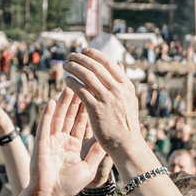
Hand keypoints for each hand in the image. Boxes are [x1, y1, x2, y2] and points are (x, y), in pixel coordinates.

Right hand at [24, 91, 99, 195]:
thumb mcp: (89, 168)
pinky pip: (45, 126)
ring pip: (58, 117)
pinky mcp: (41, 143)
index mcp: (73, 145)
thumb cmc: (68, 186)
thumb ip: (97, 153)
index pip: (81, 123)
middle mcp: (62, 140)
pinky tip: (50, 102)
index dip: (86, 109)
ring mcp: (51, 140)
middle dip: (76, 100)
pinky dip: (47, 114)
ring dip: (62, 102)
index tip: (93, 95)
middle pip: (70, 116)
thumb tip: (110, 141)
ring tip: (68, 87)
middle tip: (81, 84)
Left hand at [61, 46, 148, 167]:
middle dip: (81, 58)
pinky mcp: (96, 109)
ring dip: (74, 67)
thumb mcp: (130, 99)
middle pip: (96, 67)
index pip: (109, 63)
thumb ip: (122, 82)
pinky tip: (66, 81)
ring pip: (87, 76)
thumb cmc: (126, 123)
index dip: (95, 54)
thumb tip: (119, 63)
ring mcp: (107, 99)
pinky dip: (72, 83)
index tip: (85, 50)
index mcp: (126, 86)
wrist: (126, 144)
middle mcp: (117, 90)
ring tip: (65, 64)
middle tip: (71, 55)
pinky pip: (81, 91)